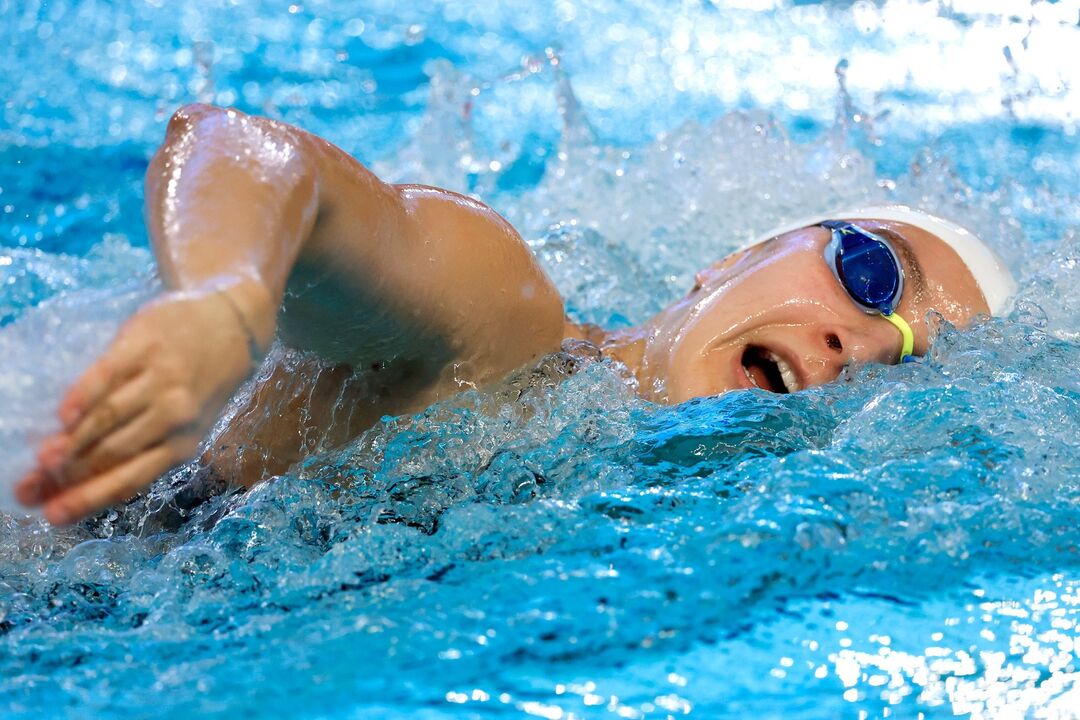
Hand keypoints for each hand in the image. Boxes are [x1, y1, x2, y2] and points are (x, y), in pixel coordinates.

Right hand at [15, 286, 260, 524]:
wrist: (236, 324)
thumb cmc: (203, 383)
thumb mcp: (187, 423)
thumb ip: (143, 447)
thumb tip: (84, 479)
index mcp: (185, 442)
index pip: (130, 478)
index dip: (88, 498)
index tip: (52, 515)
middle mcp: (175, 414)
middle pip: (112, 452)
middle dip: (67, 475)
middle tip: (27, 488)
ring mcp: (161, 379)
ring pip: (108, 418)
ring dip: (72, 441)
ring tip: (43, 458)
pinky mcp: (145, 344)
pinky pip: (106, 375)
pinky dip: (82, 397)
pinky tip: (63, 416)